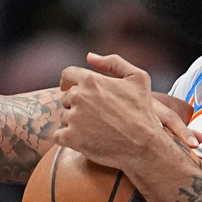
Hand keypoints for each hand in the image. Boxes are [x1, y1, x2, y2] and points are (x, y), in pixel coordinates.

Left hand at [56, 54, 195, 168]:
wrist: (143, 145)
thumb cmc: (143, 112)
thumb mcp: (138, 78)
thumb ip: (113, 62)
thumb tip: (90, 57)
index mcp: (91, 81)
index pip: (68, 75)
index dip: (67, 81)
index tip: (66, 87)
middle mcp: (79, 97)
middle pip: (66, 98)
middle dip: (76, 105)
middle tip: (94, 116)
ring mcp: (73, 118)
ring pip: (64, 117)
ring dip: (74, 123)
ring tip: (94, 130)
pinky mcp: (70, 138)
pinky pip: (58, 135)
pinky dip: (67, 139)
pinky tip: (82, 141)